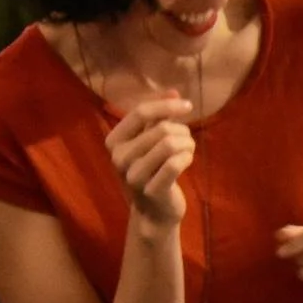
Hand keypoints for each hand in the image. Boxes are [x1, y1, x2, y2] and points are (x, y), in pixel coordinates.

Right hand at [105, 95, 196, 227]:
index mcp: (114, 141)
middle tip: (186, 141)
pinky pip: (176, 163)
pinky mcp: (151, 190)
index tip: (188, 106)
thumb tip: (173, 91)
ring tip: (186, 151)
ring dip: (187, 144)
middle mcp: (118, 158)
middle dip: (182, 131)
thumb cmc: (153, 171)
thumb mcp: (150, 141)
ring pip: (171, 143)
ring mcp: (133, 175)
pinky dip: (188, 157)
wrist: (154, 212)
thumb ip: (159, 116)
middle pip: (161, 128)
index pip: (140, 111)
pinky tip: (187, 161)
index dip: (167, 104)